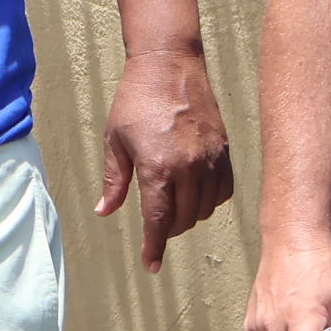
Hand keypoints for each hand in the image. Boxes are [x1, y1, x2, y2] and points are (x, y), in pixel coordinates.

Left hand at [97, 43, 233, 271]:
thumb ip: (114, 180)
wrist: (170, 65)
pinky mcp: (225, 151)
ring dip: (188, 217)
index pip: (159, 220)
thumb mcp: (115, 140)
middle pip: (183, 219)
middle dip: (167, 231)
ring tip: (172, 209)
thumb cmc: (136, 100)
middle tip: (155, 228)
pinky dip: (210, 201)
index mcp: (158, 167)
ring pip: (205, 209)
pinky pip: (223, 191)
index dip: (153, 246)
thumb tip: (105, 211)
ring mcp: (211, 160)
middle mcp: (189, 168)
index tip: (150, 265)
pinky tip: (195, 195)